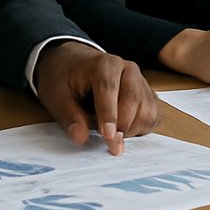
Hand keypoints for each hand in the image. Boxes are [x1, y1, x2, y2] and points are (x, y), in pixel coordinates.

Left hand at [33, 41, 158, 154]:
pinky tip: (123, 130)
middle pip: (133, 99)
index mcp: (104, 64)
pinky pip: (153, 115)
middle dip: (123, 126)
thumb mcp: (56, 96)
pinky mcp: (147, 94)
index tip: (109, 136)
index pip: (109, 88)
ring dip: (132, 129)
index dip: (109, 114)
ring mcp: (140, 81)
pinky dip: (142, 128)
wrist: (74, 64)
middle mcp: (127, 69)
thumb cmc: (64, 78)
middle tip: (110, 146)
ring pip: (147, 109)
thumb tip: (80, 138)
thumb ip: (69, 117)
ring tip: (111, 134)